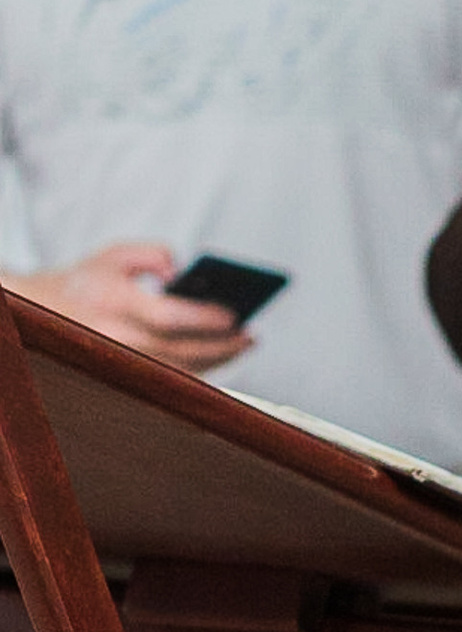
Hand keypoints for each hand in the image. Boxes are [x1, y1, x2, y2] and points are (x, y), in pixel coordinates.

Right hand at [11, 243, 252, 373]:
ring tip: (242, 345)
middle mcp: (115, 337)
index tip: (235, 317)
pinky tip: (220, 359)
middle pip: (180, 350)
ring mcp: (120, 362)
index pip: (166, 317)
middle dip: (220, 346)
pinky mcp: (126, 375)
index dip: (204, 319)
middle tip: (251, 336)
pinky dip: (198, 370)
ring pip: (178, 370)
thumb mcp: (112, 254)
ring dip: (215, 361)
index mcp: (111, 302)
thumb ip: (150, 253)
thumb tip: (180, 269)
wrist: (41, 315)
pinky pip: (170, 379)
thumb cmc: (84, 282)